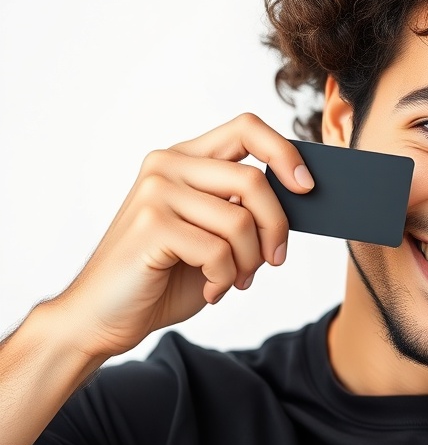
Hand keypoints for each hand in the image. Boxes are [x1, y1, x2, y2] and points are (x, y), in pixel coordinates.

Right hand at [51, 113, 312, 358]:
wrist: (103, 317)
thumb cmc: (165, 276)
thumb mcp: (215, 233)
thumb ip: (244, 208)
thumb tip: (298, 192)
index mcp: (185, 159)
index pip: (247, 127)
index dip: (285, 152)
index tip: (307, 188)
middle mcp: (167, 165)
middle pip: (254, 180)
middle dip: (276, 228)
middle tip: (273, 260)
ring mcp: (155, 192)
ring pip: (240, 220)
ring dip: (249, 261)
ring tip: (233, 279)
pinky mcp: (150, 225)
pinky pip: (218, 250)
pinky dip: (224, 278)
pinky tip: (211, 289)